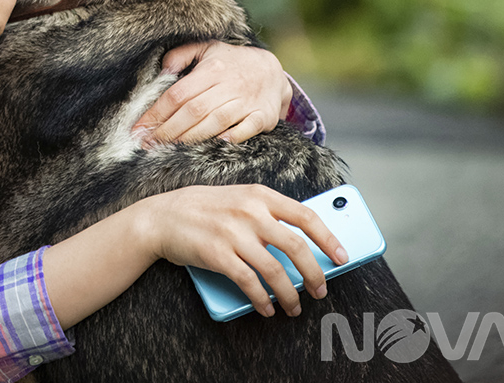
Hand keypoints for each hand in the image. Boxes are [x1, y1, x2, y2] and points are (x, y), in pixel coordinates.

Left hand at [133, 41, 290, 145]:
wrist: (272, 70)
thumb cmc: (231, 62)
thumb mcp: (207, 49)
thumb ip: (182, 55)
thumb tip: (163, 69)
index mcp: (211, 69)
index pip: (178, 93)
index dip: (156, 112)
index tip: (138, 128)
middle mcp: (228, 85)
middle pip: (193, 110)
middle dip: (168, 130)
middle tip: (148, 144)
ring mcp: (247, 101)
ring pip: (215, 121)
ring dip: (191, 137)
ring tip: (169, 149)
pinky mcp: (263, 116)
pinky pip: (246, 129)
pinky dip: (231, 137)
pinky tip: (213, 145)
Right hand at [139, 184, 347, 316]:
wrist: (161, 217)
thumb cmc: (203, 209)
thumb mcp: (238, 199)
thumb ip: (267, 215)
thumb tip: (302, 245)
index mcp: (259, 195)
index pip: (305, 216)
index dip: (328, 239)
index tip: (343, 257)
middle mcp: (249, 212)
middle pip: (296, 247)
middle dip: (314, 274)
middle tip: (319, 290)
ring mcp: (232, 233)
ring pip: (275, 271)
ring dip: (289, 295)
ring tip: (293, 307)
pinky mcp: (217, 254)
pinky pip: (249, 283)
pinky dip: (262, 300)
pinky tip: (266, 307)